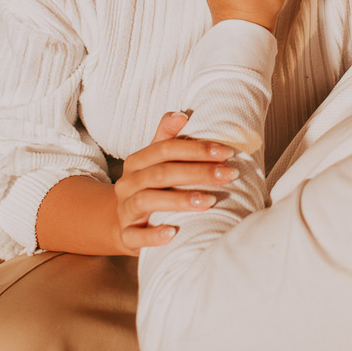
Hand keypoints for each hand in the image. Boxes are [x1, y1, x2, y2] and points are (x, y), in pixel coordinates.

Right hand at [114, 112, 238, 254]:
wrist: (122, 222)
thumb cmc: (150, 187)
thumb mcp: (156, 161)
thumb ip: (167, 137)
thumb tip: (182, 114)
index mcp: (137, 162)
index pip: (166, 149)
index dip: (197, 149)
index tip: (227, 152)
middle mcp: (128, 183)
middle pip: (162, 174)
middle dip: (198, 173)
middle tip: (229, 175)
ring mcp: (125, 210)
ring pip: (148, 201)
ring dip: (180, 200)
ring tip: (210, 201)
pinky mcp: (125, 236)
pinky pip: (135, 236)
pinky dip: (154, 235)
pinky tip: (174, 232)